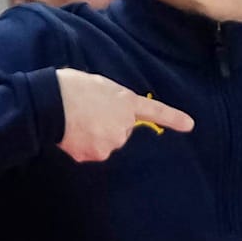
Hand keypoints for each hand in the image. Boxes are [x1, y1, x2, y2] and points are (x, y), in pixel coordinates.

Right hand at [55, 69, 193, 161]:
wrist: (51, 104)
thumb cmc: (72, 87)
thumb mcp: (100, 86)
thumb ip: (114, 101)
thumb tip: (110, 114)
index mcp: (126, 102)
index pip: (155, 111)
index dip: (173, 118)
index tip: (190, 125)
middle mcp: (123, 125)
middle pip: (121, 132)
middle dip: (108, 126)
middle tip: (88, 113)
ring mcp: (110, 142)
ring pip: (106, 143)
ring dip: (94, 137)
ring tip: (77, 121)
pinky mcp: (95, 155)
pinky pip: (91, 153)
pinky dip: (82, 146)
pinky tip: (71, 133)